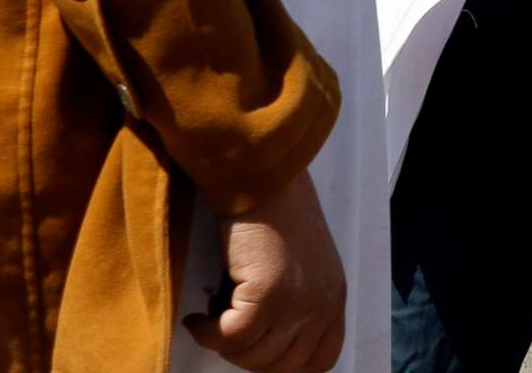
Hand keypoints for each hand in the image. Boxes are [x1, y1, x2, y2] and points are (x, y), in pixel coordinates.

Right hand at [183, 170, 346, 371]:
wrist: (261, 178)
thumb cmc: (274, 214)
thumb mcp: (302, 265)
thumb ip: (297, 302)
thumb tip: (264, 342)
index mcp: (334, 297)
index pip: (320, 360)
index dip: (283, 365)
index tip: (254, 351)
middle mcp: (323, 304)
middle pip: (281, 367)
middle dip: (246, 357)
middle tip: (224, 332)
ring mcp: (298, 301)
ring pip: (251, 356)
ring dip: (223, 344)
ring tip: (211, 319)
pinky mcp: (268, 294)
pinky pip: (230, 337)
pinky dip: (207, 332)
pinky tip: (197, 317)